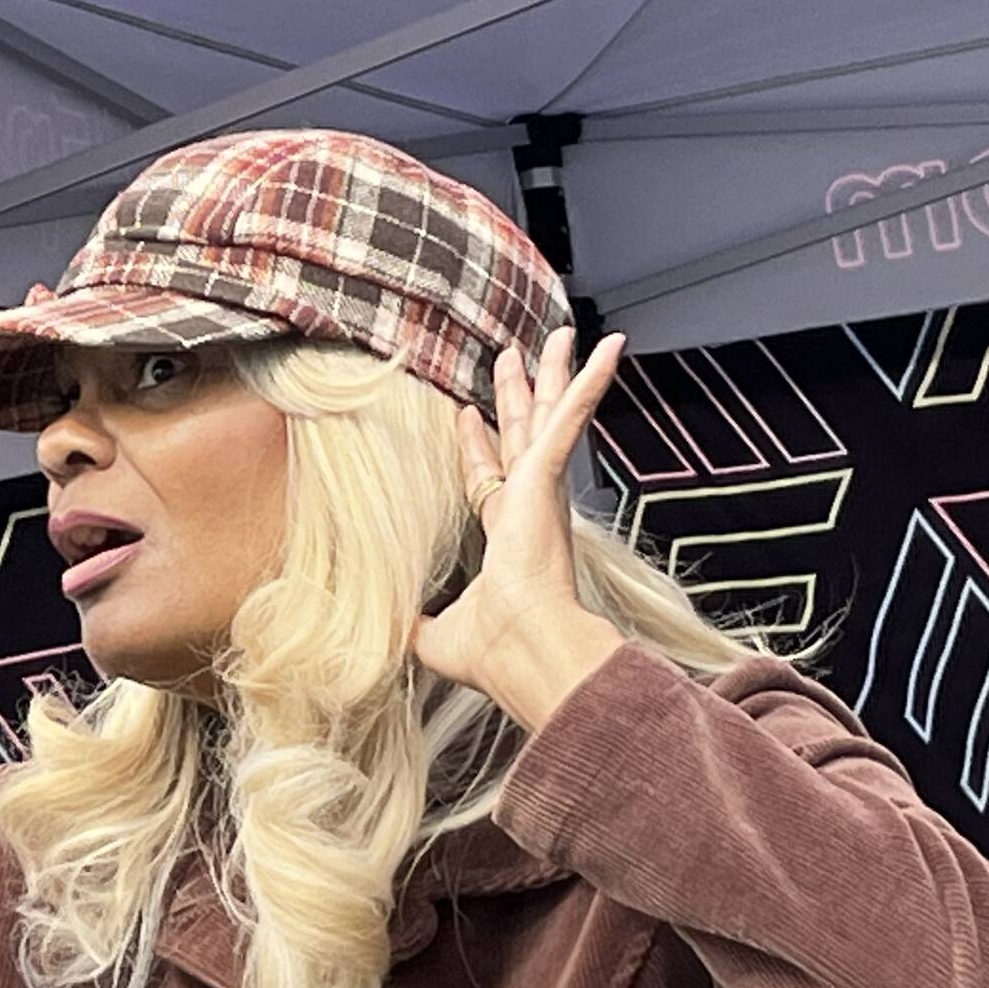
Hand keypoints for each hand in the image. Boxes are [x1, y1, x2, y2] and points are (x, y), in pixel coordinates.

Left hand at [410, 326, 629, 730]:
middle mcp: (530, 509)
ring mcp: (541, 492)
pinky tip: (605, 348)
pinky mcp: (547, 479)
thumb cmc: (493, 651)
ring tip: (561, 336)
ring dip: (554, 375)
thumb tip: (383, 627)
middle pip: (523, 437)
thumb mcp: (435, 634)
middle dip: (518, 396)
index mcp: (507, 540)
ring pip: (548, 416)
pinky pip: (569, 418)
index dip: (476, 449)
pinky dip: (588, 382)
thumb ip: (413, 622)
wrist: (524, 649)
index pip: (489, 481)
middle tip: (517, 356)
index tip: (466, 417)